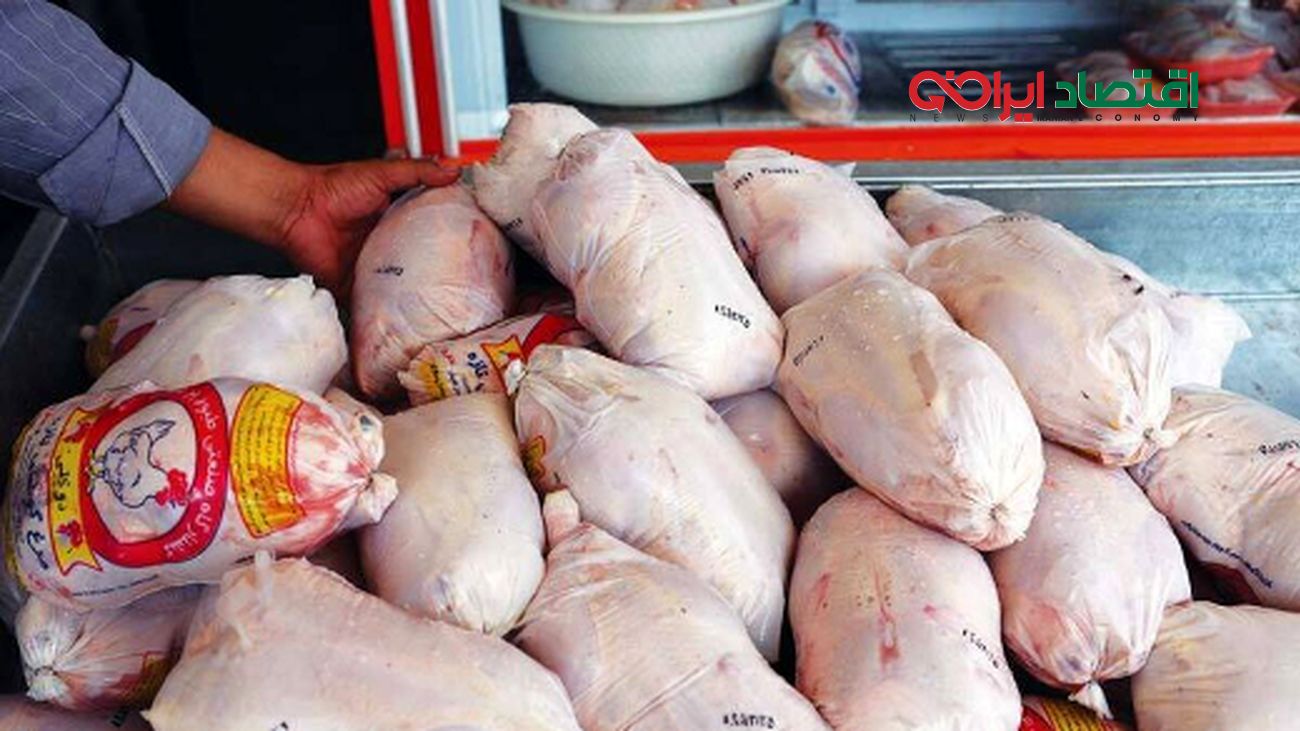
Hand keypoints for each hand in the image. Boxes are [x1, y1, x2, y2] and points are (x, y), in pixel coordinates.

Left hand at [277, 158, 459, 292]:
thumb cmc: (332, 188)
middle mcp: (384, 244)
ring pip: (398, 285)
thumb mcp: (382, 173)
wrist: (297, 211)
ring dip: (413, 293)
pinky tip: (403, 316)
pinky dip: (384, 310)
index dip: (445, 235)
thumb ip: (417, 171)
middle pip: (416, 261)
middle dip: (434, 270)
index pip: (427, 228)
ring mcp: (370, 266)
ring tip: (438, 301)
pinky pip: (373, 302)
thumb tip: (452, 171)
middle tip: (459, 278)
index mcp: (394, 218)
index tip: (468, 242)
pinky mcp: (355, 285)